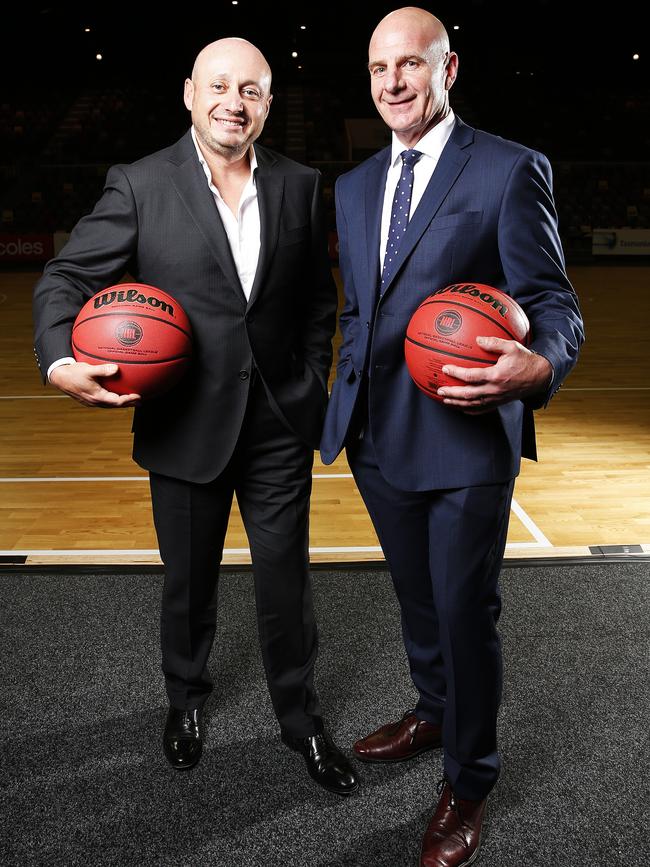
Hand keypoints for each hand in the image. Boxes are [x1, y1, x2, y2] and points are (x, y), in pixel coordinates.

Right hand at [49, 362, 140, 407]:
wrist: (59, 377)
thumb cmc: (73, 373)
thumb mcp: (88, 370)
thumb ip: (102, 370)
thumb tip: (116, 368)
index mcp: (97, 396)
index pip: (117, 402)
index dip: (129, 400)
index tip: (138, 396)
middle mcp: (95, 401)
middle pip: (115, 405)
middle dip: (128, 403)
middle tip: (139, 401)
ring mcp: (92, 401)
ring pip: (110, 404)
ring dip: (121, 402)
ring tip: (131, 399)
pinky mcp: (89, 398)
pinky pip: (105, 400)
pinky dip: (113, 398)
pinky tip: (116, 393)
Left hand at [437, 336, 552, 414]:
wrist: (539, 377)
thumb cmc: (525, 360)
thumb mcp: (512, 347)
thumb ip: (494, 343)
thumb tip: (478, 339)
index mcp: (496, 375)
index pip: (471, 376)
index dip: (456, 373)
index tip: (445, 368)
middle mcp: (494, 390)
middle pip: (468, 395)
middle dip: (452, 393)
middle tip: (440, 390)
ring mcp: (496, 398)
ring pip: (473, 404)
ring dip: (457, 403)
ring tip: (445, 400)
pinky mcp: (499, 403)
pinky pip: (482, 409)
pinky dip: (470, 410)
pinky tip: (461, 408)